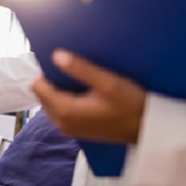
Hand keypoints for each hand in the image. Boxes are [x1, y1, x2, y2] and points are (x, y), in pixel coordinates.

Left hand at [31, 49, 145, 143]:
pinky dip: (67, 99)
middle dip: (54, 80)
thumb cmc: (131, 105)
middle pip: (43, 94)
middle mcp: (61, 122)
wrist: (147, 129)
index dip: (48, 71)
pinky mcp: (76, 129)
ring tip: (82, 79)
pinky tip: (86, 91)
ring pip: (50, 102)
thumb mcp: (108, 83)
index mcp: (65, 111)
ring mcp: (68, 128)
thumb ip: (81, 69)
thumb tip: (56, 55)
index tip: (64, 62)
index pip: (38, 86)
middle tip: (75, 68)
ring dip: (61, 89)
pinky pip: (60, 110)